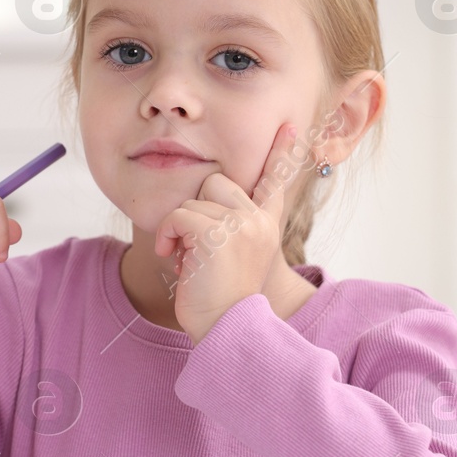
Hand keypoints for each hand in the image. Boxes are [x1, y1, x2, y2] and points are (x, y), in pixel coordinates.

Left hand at [155, 123, 301, 343]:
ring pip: (193, 201)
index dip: (282, 152)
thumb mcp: (231, 258)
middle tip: (195, 246)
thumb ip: (227, 229)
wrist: (226, 331)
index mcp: (267, 225)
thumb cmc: (222, 301)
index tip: (289, 126)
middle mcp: (259, 221)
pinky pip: (179, 216)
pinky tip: (174, 258)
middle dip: (196, 208)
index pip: (276, 180)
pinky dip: (167, 236)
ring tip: (188, 261)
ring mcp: (242, 225)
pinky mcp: (218, 234)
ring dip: (179, 230)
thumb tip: (198, 205)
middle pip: (216, 181)